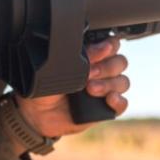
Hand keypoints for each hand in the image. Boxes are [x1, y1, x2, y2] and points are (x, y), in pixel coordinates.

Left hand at [15, 37, 129, 137]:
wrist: (37, 114)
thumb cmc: (45, 88)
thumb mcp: (57, 70)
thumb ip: (78, 58)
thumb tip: (100, 48)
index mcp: (91, 57)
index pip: (112, 45)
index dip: (109, 46)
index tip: (100, 50)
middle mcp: (102, 71)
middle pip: (120, 62)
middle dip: (106, 66)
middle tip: (90, 73)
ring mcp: (105, 90)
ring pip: (122, 82)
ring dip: (109, 84)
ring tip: (90, 89)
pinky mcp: (106, 109)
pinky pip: (122, 104)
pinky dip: (118, 101)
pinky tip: (108, 99)